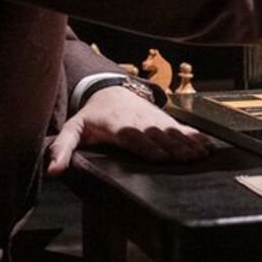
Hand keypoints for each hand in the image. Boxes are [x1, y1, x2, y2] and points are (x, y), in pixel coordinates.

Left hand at [46, 85, 211, 173]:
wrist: (109, 90)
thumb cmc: (91, 116)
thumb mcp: (73, 128)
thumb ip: (63, 148)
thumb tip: (54, 171)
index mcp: (117, 125)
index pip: (133, 137)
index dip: (147, 146)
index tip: (161, 157)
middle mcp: (139, 121)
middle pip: (158, 135)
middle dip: (174, 147)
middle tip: (188, 159)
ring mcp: (154, 119)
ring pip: (173, 131)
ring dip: (188, 143)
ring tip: (201, 155)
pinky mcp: (165, 119)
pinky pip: (182, 128)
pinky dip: (196, 137)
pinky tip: (208, 146)